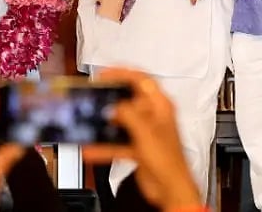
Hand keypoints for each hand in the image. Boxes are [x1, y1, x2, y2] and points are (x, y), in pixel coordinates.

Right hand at [83, 68, 200, 209]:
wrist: (171, 188)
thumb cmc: (169, 161)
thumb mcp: (145, 132)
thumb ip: (128, 114)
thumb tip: (113, 105)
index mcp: (161, 106)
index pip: (141, 79)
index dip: (122, 73)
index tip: (105, 74)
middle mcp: (154, 117)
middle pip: (129, 98)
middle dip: (110, 97)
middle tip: (95, 94)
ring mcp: (145, 132)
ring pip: (121, 120)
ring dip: (105, 122)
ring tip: (90, 119)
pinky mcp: (138, 148)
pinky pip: (117, 141)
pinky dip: (104, 144)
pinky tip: (92, 147)